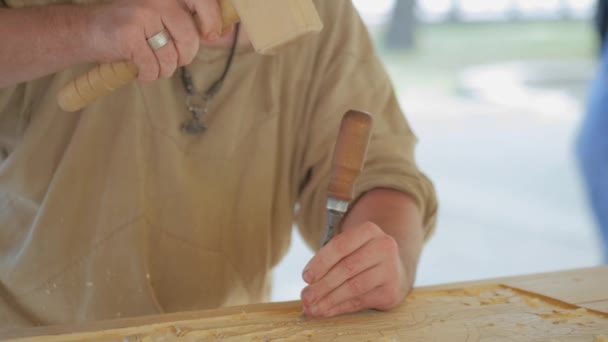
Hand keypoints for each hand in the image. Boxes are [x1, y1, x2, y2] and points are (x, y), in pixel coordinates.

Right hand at [89, 0, 227, 81]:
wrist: (87, 30)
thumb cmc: (131, 27)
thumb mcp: (161, 15)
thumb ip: (186, 21)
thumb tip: (220, 33)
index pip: (204, 2)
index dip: (213, 22)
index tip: (211, 35)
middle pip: (190, 39)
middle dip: (184, 57)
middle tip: (171, 59)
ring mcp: (142, 15)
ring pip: (171, 58)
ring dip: (163, 69)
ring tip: (150, 62)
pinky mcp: (129, 35)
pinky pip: (152, 67)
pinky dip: (147, 75)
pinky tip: (138, 68)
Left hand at [300, 222, 411, 317]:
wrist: (394, 270)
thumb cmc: (362, 257)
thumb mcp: (348, 249)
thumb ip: (329, 262)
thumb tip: (308, 286)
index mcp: (369, 230)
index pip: (340, 246)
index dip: (321, 262)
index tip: (305, 277)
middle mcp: (383, 247)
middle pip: (347, 267)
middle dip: (322, 285)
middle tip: (305, 297)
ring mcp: (390, 269)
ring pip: (354, 287)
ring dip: (329, 299)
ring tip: (312, 308)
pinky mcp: (391, 290)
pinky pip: (360, 301)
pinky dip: (339, 307)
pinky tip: (326, 311)